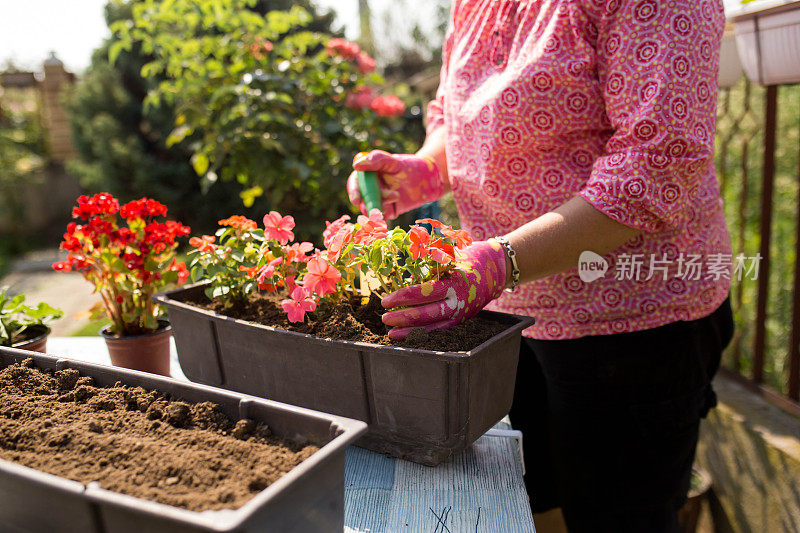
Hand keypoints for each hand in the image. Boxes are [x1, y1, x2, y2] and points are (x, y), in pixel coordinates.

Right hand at [346, 150, 443, 219]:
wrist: (428, 179)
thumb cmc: (409, 167)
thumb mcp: (394, 161)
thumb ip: (377, 160)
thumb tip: (356, 165)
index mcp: (368, 175)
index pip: (355, 184)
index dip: (354, 192)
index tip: (357, 200)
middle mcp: (371, 189)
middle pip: (362, 200)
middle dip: (368, 204)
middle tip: (376, 206)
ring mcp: (380, 201)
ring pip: (372, 209)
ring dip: (379, 208)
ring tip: (396, 194)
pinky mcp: (389, 211)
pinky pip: (382, 218)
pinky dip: (383, 219)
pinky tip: (390, 212)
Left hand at [381, 240, 506, 339]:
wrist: (496, 270)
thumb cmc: (468, 258)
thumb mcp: (450, 256)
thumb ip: (428, 265)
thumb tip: (400, 273)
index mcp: (453, 282)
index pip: (422, 292)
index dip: (402, 298)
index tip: (386, 301)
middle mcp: (458, 300)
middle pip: (426, 314)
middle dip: (403, 318)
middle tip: (384, 319)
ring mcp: (461, 312)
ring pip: (432, 327)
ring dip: (410, 332)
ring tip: (391, 334)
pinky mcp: (461, 319)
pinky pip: (440, 330)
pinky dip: (423, 334)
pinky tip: (409, 336)